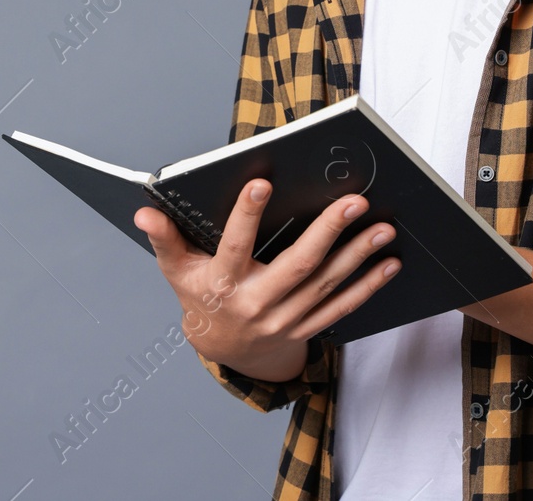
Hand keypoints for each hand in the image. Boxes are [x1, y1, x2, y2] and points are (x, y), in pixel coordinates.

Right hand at [134, 177, 399, 383]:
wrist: (223, 349)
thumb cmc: (200, 296)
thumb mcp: (176, 269)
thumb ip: (164, 238)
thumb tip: (144, 212)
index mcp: (223, 283)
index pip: (234, 246)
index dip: (245, 216)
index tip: (262, 183)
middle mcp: (257, 303)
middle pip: (297, 265)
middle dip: (328, 232)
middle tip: (353, 201)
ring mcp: (285, 319)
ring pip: (326, 285)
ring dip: (358, 256)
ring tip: (383, 227)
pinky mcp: (307, 327)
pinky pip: (341, 307)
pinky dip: (368, 286)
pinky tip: (388, 263)